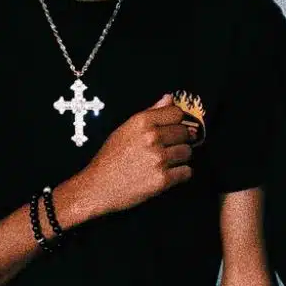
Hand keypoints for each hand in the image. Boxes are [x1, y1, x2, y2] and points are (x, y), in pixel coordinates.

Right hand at [69, 95, 192, 218]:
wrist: (98, 187)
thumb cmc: (110, 159)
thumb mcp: (125, 129)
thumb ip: (150, 113)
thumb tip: (169, 98)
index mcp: (142, 122)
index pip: (177, 113)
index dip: (177, 122)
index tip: (174, 128)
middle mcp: (151, 137)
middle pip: (185, 133)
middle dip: (180, 140)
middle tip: (169, 148)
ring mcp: (158, 159)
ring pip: (187, 152)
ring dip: (180, 158)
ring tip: (166, 162)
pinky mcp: (162, 180)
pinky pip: (186, 172)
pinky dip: (180, 174)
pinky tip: (168, 174)